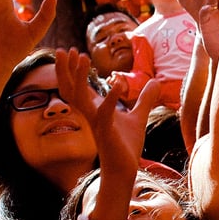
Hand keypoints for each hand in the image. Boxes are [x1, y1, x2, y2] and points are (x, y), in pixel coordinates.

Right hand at [54, 48, 160, 178]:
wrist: (125, 169)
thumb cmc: (126, 145)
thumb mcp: (138, 117)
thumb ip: (145, 99)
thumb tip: (155, 82)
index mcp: (95, 110)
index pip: (78, 86)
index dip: (73, 70)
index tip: (72, 51)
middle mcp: (91, 115)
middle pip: (70, 89)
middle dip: (65, 69)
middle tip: (62, 49)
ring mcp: (96, 123)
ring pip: (80, 98)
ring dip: (80, 77)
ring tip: (83, 57)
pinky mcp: (106, 133)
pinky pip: (104, 113)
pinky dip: (111, 98)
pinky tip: (117, 83)